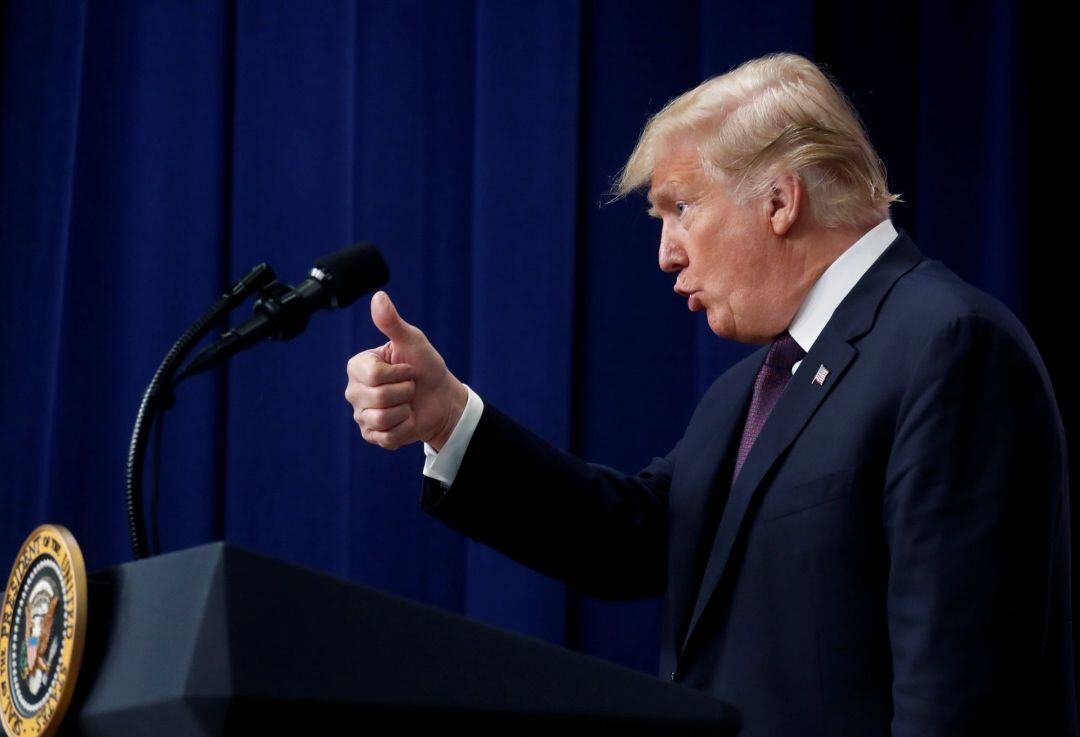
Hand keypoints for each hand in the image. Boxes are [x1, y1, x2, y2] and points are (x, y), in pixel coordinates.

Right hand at [344, 291, 467, 450]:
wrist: (442, 399)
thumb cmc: (426, 367)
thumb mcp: (412, 341)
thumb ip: (392, 322)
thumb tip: (378, 296)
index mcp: (358, 366)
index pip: (374, 375)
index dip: (400, 373)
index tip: (407, 369)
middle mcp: (354, 391)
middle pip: (378, 397)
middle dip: (404, 391)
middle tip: (409, 388)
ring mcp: (361, 415)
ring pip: (382, 418)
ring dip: (405, 411)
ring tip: (407, 403)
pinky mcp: (372, 435)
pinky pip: (387, 436)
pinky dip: (404, 428)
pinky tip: (406, 419)